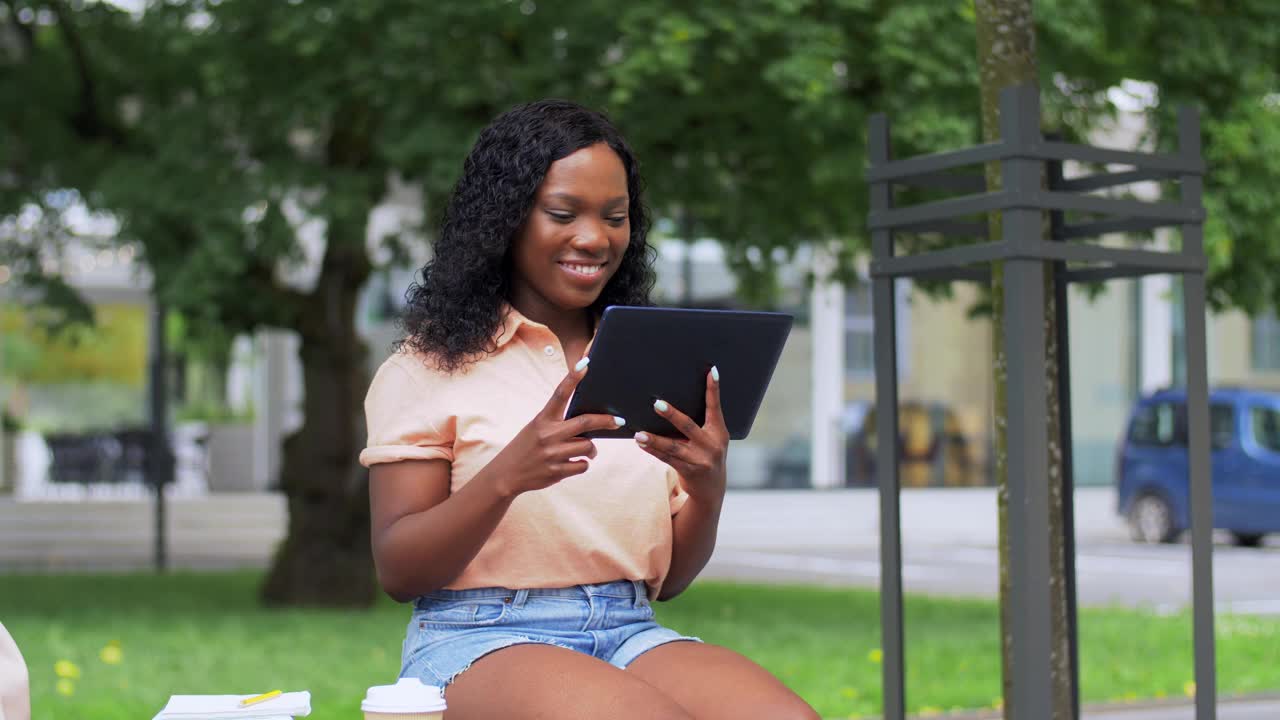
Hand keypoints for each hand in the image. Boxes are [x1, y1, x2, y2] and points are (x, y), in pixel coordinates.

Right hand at [485, 358, 624, 498]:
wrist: (507, 474)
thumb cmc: (526, 446)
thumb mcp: (537, 428)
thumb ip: (558, 423)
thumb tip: (589, 424)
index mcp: (543, 419)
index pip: (560, 394)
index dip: (573, 377)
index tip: (585, 363)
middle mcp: (548, 434)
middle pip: (585, 423)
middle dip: (606, 421)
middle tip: (619, 421)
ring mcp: (552, 454)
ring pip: (587, 446)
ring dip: (591, 449)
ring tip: (586, 450)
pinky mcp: (556, 471)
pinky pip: (582, 465)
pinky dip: (582, 464)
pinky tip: (573, 463)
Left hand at [635, 367, 728, 500]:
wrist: (711, 491)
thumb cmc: (706, 456)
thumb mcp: (711, 439)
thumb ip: (700, 424)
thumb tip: (671, 403)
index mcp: (719, 432)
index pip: (715, 407)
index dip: (713, 389)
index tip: (710, 371)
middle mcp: (712, 445)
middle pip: (688, 426)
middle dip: (672, 414)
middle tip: (657, 403)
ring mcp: (700, 460)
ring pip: (673, 447)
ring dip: (654, 439)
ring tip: (638, 433)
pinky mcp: (689, 471)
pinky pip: (667, 459)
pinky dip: (652, 450)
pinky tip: (641, 444)